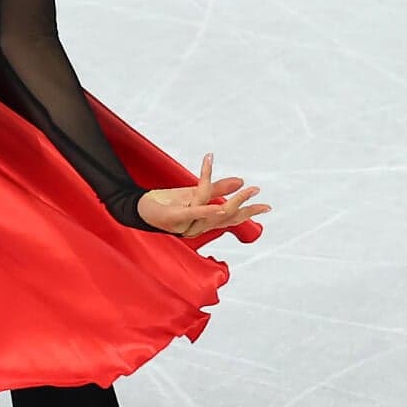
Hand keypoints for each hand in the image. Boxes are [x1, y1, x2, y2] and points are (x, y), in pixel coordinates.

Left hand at [138, 154, 266, 238]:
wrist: (139, 208)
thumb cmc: (166, 202)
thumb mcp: (194, 193)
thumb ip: (218, 188)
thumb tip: (240, 180)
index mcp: (203, 222)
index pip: (231, 219)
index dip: (249, 212)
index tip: (267, 206)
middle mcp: (197, 226)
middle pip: (226, 217)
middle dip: (243, 204)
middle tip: (257, 191)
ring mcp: (186, 223)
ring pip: (213, 211)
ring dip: (229, 197)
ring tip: (242, 182)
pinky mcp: (175, 216)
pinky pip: (194, 211)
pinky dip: (207, 207)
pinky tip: (219, 205)